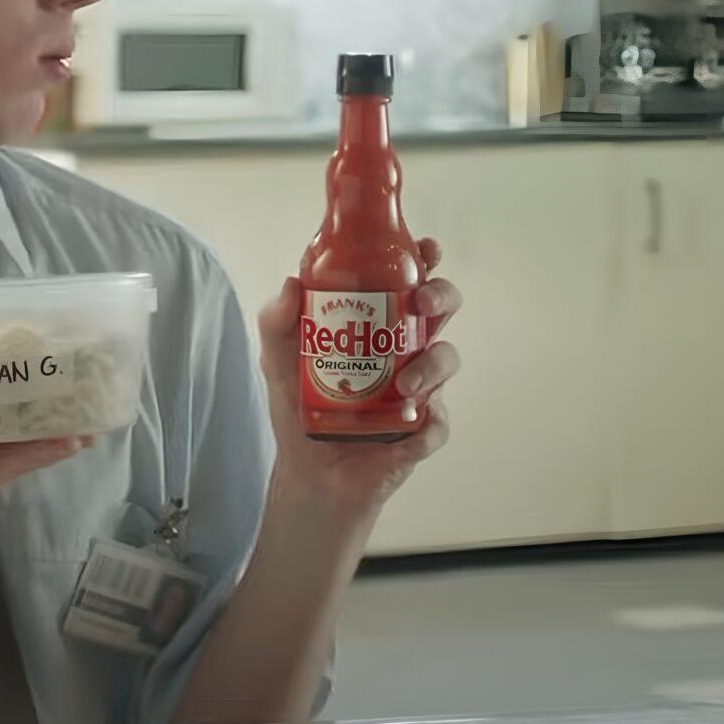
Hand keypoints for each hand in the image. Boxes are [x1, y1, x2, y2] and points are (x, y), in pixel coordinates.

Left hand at [257, 238, 459, 523]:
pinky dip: (428, 426)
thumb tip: (292, 282)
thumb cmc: (298, 406)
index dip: (423, 259)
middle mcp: (403, 347)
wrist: (309, 473)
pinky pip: (438, 423)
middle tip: (421, 304)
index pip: (406, 280)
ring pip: (446, 360)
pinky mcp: (422, 430)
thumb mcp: (277, 359)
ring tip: (406, 386)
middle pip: (440, 309)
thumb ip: (277, 321)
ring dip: (433, 366)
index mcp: (376, 321)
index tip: (425, 250)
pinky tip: (411, 433)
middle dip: (441, 297)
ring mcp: (419, 388)